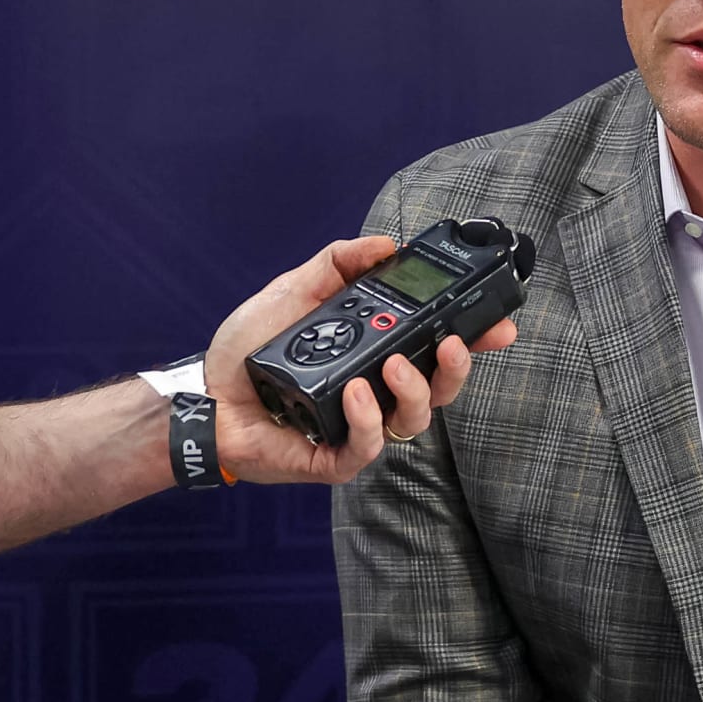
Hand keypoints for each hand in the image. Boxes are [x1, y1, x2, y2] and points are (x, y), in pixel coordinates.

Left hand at [201, 236, 517, 483]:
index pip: (440, 348)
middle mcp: (378, 391)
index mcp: (379, 353)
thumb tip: (388, 243)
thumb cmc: (248, 348)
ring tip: (390, 365)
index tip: (500, 325)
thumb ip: (341, 261)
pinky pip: (371, 444)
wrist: (203, 394)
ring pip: (416, 418)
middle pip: (443, 387)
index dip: (477, 338)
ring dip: (415, 389)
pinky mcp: (336, 458)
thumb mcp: (297, 289)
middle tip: (453, 342)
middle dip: (459, 367)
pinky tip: (354, 394)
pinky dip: (369, 418)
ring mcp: (361, 427)